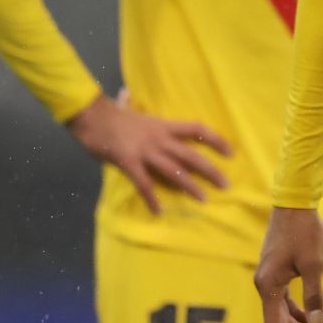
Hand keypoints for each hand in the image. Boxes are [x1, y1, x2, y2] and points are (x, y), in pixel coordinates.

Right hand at [65, 93, 230, 214]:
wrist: (91, 115)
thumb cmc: (114, 115)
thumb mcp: (139, 114)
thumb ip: (151, 121)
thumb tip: (147, 111)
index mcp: (164, 126)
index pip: (197, 129)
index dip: (216, 140)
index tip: (231, 152)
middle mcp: (159, 139)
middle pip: (191, 155)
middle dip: (210, 170)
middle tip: (226, 184)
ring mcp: (145, 151)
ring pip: (174, 171)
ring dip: (189, 186)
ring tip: (203, 198)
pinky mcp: (129, 163)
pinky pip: (144, 183)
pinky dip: (151, 198)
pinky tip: (158, 210)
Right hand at [255, 206, 322, 322]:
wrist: (294, 204)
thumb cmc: (304, 231)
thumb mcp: (313, 263)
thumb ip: (313, 294)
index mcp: (268, 285)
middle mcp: (264, 285)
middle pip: (279, 322)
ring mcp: (270, 279)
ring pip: (282, 312)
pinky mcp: (277, 273)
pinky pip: (285, 301)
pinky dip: (297, 313)